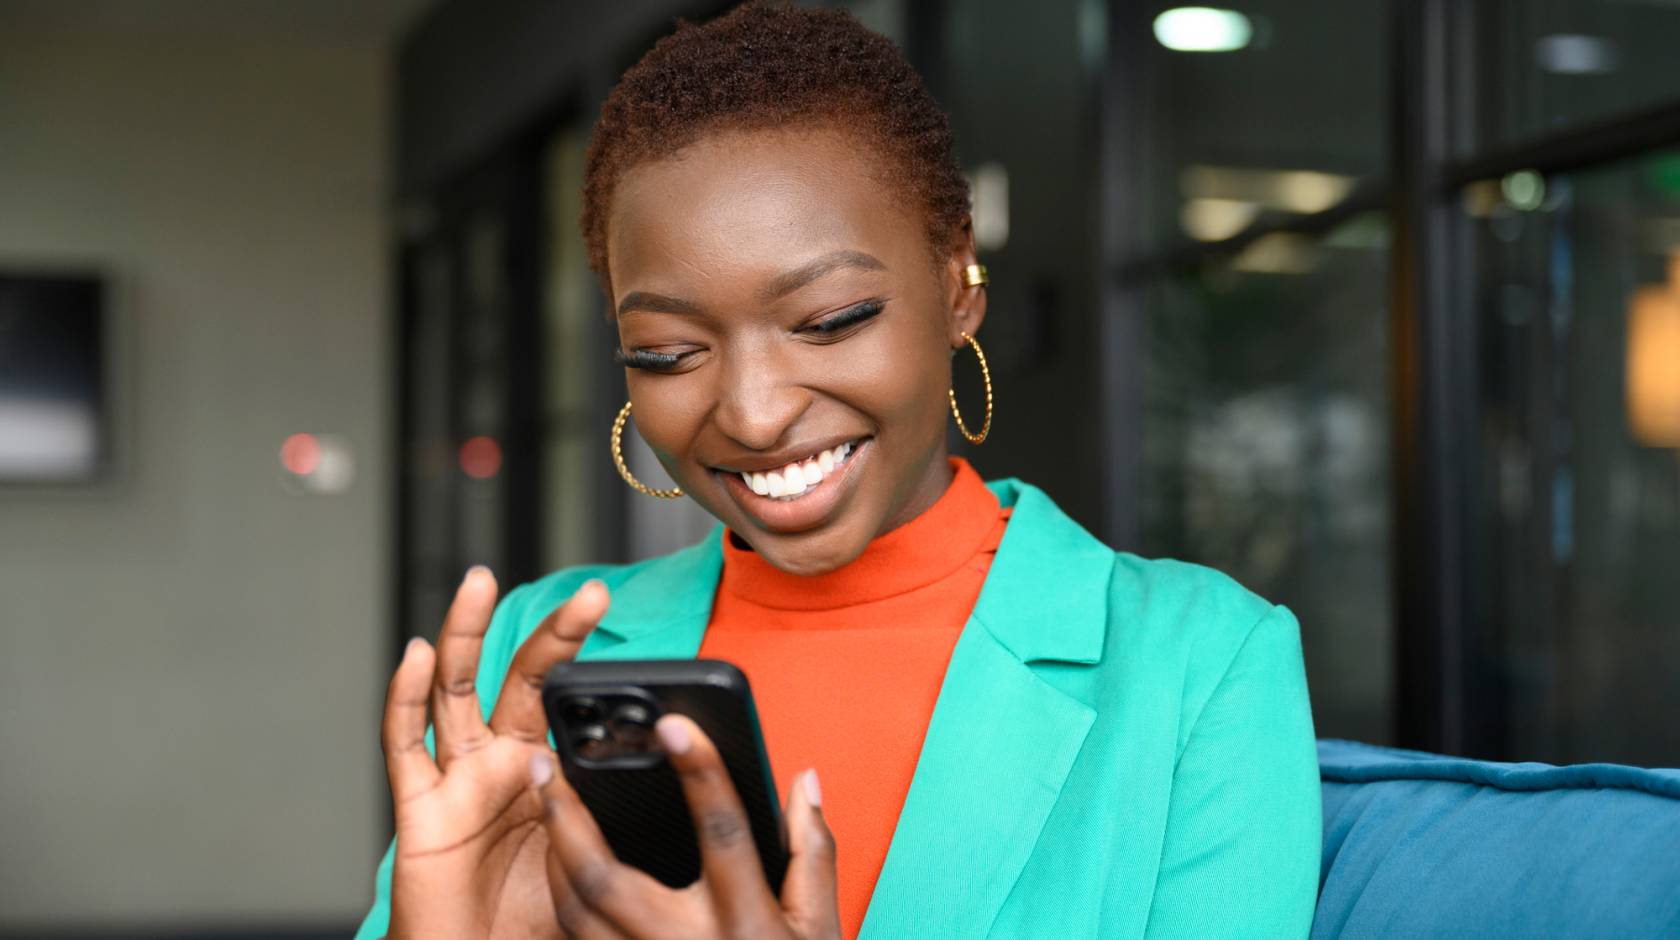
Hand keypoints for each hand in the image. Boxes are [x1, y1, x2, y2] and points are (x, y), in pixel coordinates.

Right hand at [382, 568, 608, 938]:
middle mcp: (502, 763)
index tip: (641, 637)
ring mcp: (457, 780)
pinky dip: (405, 696)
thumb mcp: (601, 868)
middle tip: (592, 592)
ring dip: (463, 632)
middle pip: (523, 678)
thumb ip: (628, 828)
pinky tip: (415, 652)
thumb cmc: (537, 928)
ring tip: (480, 579)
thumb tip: (703, 812)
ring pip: (455, 689)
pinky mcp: (419, 809)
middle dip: (555, 633)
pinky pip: (405, 744)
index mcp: (549, 773)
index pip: (572, 700)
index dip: (597, 667)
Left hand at [527, 715, 840, 939]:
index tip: (674, 723)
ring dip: (552, 850)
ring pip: (576, 911)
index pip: (722, 831)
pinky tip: (559, 860)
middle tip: (546, 761)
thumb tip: (803, 781)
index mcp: (747, 921)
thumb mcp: (820, 927)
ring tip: (544, 799)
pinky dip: (562, 896)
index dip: (700, 772)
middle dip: (568, 814)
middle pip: (607, 877)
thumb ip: (813, 850)